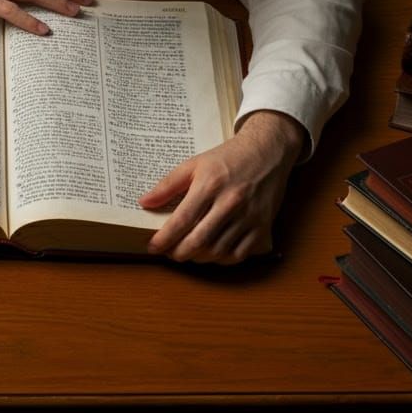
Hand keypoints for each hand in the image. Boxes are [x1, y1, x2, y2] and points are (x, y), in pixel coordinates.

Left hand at [139, 110, 306, 264]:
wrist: (267, 152)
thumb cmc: (228, 158)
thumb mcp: (194, 164)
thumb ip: (168, 184)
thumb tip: (144, 202)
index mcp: (210, 184)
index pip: (183, 219)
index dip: (165, 238)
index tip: (152, 246)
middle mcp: (230, 202)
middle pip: (199, 240)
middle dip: (179, 253)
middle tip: (168, 253)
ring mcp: (248, 216)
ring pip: (218, 251)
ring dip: (198, 258)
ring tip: (186, 253)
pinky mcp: (263, 226)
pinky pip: (239, 255)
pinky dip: (221, 260)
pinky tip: (210, 254)